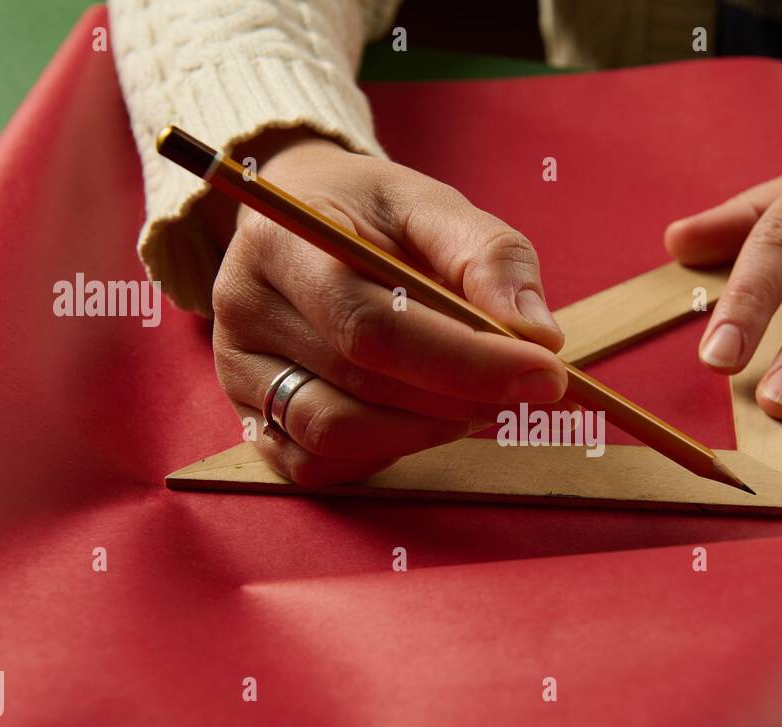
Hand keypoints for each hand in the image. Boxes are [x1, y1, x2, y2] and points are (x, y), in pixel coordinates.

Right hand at [207, 130, 565, 484]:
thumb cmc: (372, 216)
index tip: (545, 373)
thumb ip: (490, 258)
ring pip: (338, 433)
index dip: (465, 360)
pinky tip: (417, 419)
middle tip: (528, 391)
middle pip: (362, 382)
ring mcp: (236, 372)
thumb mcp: (434, 205)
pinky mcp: (249, 420)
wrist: (303, 221)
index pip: (375, 324)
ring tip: (473, 402)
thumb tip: (539, 337)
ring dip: (425, 431)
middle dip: (462, 396)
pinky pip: (317, 466)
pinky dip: (382, 454)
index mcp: (281, 241)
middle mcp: (242, 308)